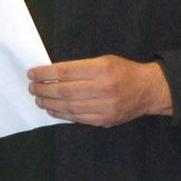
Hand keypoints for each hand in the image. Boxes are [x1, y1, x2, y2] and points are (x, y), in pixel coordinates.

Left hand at [28, 56, 171, 125]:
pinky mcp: (105, 120)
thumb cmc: (124, 72)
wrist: (148, 90)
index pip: (66, 72)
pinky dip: (61, 114)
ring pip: (68, 107)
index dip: (45, 74)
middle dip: (43, 89)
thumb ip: (81, 67)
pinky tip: (52, 109)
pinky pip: (77, 118)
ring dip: (49, 103)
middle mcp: (103, 88)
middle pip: (64, 91)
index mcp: (102, 69)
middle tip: (32, 88)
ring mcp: (105, 107)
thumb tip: (52, 75)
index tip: (32, 74)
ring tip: (39, 99)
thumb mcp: (105, 60)